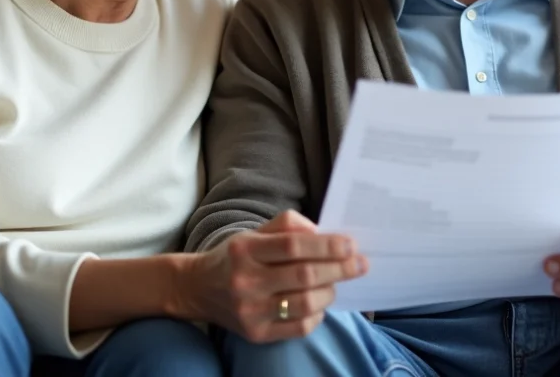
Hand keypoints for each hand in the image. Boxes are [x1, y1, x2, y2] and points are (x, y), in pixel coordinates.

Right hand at [179, 210, 366, 342]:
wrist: (198, 289)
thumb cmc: (236, 257)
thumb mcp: (254, 232)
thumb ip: (288, 226)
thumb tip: (324, 234)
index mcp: (246, 249)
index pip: (293, 246)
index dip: (326, 245)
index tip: (351, 244)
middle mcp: (246, 281)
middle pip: (304, 275)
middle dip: (339, 268)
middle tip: (361, 264)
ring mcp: (250, 311)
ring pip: (305, 303)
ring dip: (329, 291)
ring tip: (336, 283)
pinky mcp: (256, 334)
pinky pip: (299, 327)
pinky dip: (317, 314)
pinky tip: (319, 303)